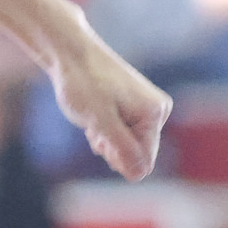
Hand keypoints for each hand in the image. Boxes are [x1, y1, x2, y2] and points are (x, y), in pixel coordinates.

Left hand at [46, 30, 171, 180]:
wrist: (70, 52)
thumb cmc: (82, 84)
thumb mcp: (100, 121)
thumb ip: (122, 149)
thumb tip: (139, 175)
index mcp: (155, 114)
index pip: (143, 162)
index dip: (117, 158)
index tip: (99, 138)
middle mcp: (157, 111)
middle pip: (137, 156)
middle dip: (112, 149)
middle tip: (95, 128)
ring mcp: (146, 109)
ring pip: (128, 147)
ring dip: (107, 140)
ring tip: (93, 119)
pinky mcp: (134, 108)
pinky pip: (123, 135)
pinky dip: (106, 132)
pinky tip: (94, 116)